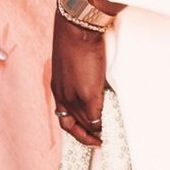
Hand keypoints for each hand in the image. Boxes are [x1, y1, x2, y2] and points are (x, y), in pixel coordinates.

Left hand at [52, 14, 106, 145]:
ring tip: (106, 137)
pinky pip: (96, 120)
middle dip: (86, 135)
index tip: (86, 131)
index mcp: (58, 87)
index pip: (63, 116)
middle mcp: (62, 95)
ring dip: (96, 133)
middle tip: (98, 141)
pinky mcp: (88, 96)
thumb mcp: (72, 62)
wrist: (77, 28)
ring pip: (85, 125)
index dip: (75, 127)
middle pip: (73, 125)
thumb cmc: (76, 39)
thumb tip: (92, 84)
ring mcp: (74, 98)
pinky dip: (103, 127)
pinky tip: (111, 127)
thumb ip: (79, 77)